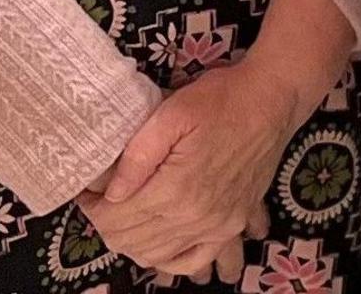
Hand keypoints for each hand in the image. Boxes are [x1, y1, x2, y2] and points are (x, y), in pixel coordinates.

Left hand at [78, 0, 348, 278]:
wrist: (272, 99)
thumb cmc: (220, 99)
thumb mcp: (171, 113)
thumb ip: (136, 156)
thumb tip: (109, 192)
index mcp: (176, 190)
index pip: (117, 219)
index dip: (93, 208)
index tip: (88, 192)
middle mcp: (196, 218)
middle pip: (133, 241)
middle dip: (108, 225)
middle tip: (101, 201)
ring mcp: (218, 226)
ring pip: (158, 256)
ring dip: (133, 243)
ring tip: (125, 216)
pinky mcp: (233, 225)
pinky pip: (195, 260)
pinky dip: (171, 262)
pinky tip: (160, 245)